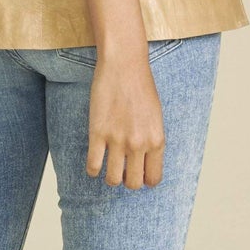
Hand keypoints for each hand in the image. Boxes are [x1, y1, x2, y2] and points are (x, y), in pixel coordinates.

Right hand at [85, 51, 163, 187]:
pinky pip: (93, 165)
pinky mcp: (97, 133)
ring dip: (110, 178)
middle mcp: (139, 144)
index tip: (138, 174)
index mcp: (156, 140)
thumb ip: (152, 140)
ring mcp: (117, 140)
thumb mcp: (156, 118)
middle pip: (133, 184)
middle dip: (127, 181)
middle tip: (123, 171)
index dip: (145, 180)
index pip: (153, 178)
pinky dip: (93, 170)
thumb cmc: (141, 87)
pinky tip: (94, 163)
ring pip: (113, 179)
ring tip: (108, 168)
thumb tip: (144, 161)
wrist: (124, 66)